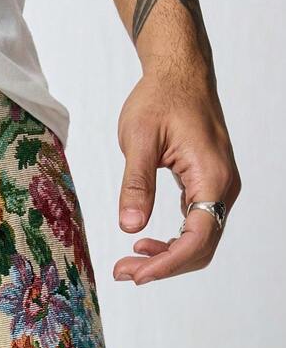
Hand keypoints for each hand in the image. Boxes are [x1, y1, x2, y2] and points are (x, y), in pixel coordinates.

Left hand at [113, 60, 240, 283]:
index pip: (198, 237)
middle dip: (163, 265)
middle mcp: (224, 186)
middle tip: (123, 272)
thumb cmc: (160, 98)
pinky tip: (143, 241)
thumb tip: (129, 226)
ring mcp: (220, 187)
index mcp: (212, 175)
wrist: (180, 74)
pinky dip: (172, 240)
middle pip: (202, 246)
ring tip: (129, 262)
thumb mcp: (139, 139)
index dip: (167, 262)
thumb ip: (135, 184)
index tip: (135, 274)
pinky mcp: (208, 185)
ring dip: (167, 256)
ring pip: (200, 239)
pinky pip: (197, 224)